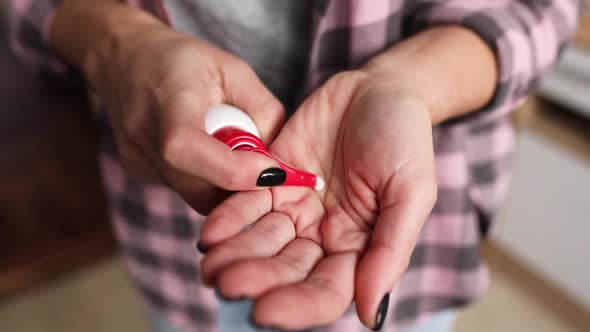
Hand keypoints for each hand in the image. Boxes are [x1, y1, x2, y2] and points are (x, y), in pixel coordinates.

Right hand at [52, 2, 284, 213]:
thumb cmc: (184, 60)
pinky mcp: (137, 170)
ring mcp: (136, 156)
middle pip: (197, 186)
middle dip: (240, 186)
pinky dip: (206, 180)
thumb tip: (281, 158)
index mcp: (168, 97)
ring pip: (193, 195)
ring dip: (224, 184)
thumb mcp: (234, 70)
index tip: (272, 172)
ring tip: (231, 150)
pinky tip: (207, 151)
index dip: (234, 170)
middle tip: (261, 165)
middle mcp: (143, 132)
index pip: (187, 148)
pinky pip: (183, 189)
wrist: (126, 59)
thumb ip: (263, 111)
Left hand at [199, 70, 436, 329]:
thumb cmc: (405, 138)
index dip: (297, 305)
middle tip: (226, 285)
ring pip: (261, 241)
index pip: (326, 290)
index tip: (265, 313)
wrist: (377, 88)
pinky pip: (247, 203)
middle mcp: (323, 236)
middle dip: (257, 280)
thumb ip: (390, 249)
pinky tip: (210, 233)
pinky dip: (228, 219)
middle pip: (287, 269)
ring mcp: (296, 208)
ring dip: (236, 255)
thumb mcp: (412, 191)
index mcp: (359, 247)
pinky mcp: (272, 180)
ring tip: (210, 267)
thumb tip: (368, 313)